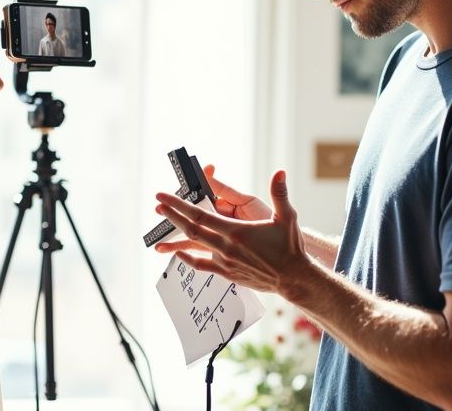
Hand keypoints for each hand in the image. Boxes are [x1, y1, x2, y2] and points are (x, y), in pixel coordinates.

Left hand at [153, 170, 308, 294]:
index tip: (163, 196)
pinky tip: (180, 255)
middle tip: (158, 205)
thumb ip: (279, 193)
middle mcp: (227, 247)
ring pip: (194, 247)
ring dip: (177, 238)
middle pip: (191, 229)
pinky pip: (202, 266)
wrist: (293, 278)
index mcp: (236, 231)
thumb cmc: (289, 246)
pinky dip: (188, 260)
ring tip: (160, 234)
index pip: (200, 215)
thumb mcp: (286, 217)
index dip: (179, 205)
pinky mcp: (227, 273)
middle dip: (172, 216)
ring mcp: (225, 262)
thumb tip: (280, 172)